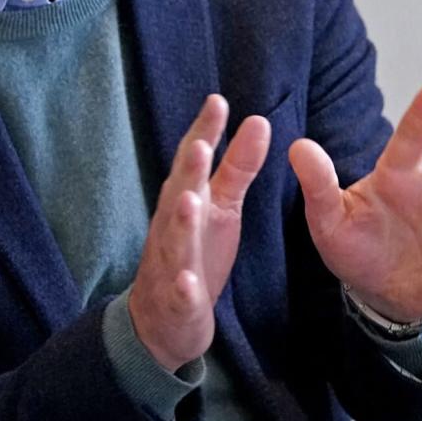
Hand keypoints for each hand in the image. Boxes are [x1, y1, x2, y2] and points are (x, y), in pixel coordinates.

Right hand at [129, 95, 270, 371]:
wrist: (162, 319)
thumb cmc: (194, 252)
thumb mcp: (220, 206)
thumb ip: (238, 166)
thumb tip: (258, 120)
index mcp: (186, 201)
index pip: (192, 162)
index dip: (203, 133)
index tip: (218, 101)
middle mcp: (173, 228)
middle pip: (178, 195)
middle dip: (188, 172)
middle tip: (200, 145)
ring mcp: (171, 264)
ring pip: (175, 242)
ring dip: (181, 223)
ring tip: (191, 202)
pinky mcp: (178, 301)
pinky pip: (180, 294)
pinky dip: (183, 287)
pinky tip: (188, 281)